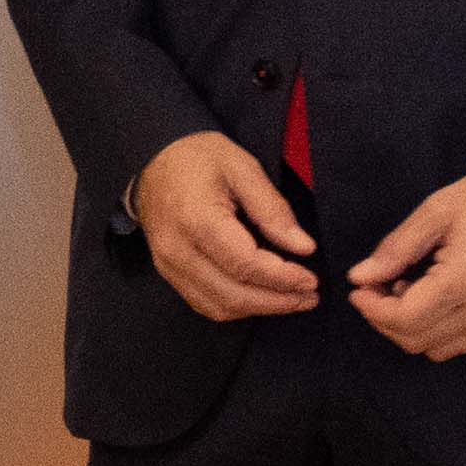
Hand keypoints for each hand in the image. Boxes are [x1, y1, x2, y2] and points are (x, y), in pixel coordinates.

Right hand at [135, 131, 322, 321]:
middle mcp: (178, 250)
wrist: (154, 158)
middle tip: (308, 297)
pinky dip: (236, 306)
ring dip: (258, 309)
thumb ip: (273, 210)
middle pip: (233, 294)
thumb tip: (303, 247)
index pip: (246, 265)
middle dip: (277, 302)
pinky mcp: (167, 271)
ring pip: (218, 306)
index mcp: (197, 219)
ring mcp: (168, 265)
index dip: (282, 278)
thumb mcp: (244, 169)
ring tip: (291, 300)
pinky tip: (260, 297)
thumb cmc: (199, 157)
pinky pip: (203, 303)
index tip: (311, 280)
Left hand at [350, 157, 465, 362]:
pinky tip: (430, 296)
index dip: (371, 309)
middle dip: (384, 318)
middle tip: (375, 286)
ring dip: (409, 327)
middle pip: (415, 340)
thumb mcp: (437, 210)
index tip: (358, 289)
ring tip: (405, 288)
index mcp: (464, 279)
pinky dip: (434, 330)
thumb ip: (396, 248)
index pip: (404, 319)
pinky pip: (460, 343)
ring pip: (436, 348)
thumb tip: (361, 276)